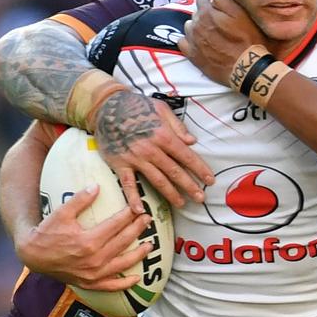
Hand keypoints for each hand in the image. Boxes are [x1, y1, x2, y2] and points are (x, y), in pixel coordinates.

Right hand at [15, 185, 153, 289]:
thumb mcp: (61, 213)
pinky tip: (136, 279)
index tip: (137, 207)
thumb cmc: (47, 232)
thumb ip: (80, 199)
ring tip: (150, 245)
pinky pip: (111, 286)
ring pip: (122, 264)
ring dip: (138, 254)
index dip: (128, 215)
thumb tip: (97, 186)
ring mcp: (92, 274)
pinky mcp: (89, 283)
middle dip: (137, 229)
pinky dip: (124, 283)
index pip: (115, 225)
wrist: (33, 256)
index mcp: (88, 241)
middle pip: (123, 241)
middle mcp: (93, 260)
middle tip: (147, 219)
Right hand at [95, 90, 214, 212]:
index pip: (185, 155)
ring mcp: (135, 158)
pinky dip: (133, 198)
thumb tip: (192, 141)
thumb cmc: (137, 106)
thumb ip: (177, 126)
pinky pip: (128, 184)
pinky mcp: (120, 164)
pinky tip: (140, 210)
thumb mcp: (161, 108)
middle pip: (174, 171)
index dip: (199, 169)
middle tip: (201, 198)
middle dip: (189, 185)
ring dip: (171, 193)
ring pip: (157, 180)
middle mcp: (151, 149)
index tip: (209, 180)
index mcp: (163, 135)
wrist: (107, 107)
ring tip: (182, 203)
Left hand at [178, 0, 267, 85]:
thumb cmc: (251, 40)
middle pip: (196, 12)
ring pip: (189, 26)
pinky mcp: (192, 54)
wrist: (248, 68)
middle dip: (205, 15)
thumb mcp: (244, 13)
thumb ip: (226, 0)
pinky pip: (182, 42)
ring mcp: (193, 39)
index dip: (213, 2)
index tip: (221, 10)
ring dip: (197, 28)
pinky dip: (189, 41)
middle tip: (219, 25)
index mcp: (209, 10)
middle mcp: (198, 23)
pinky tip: (200, 45)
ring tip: (210, 36)